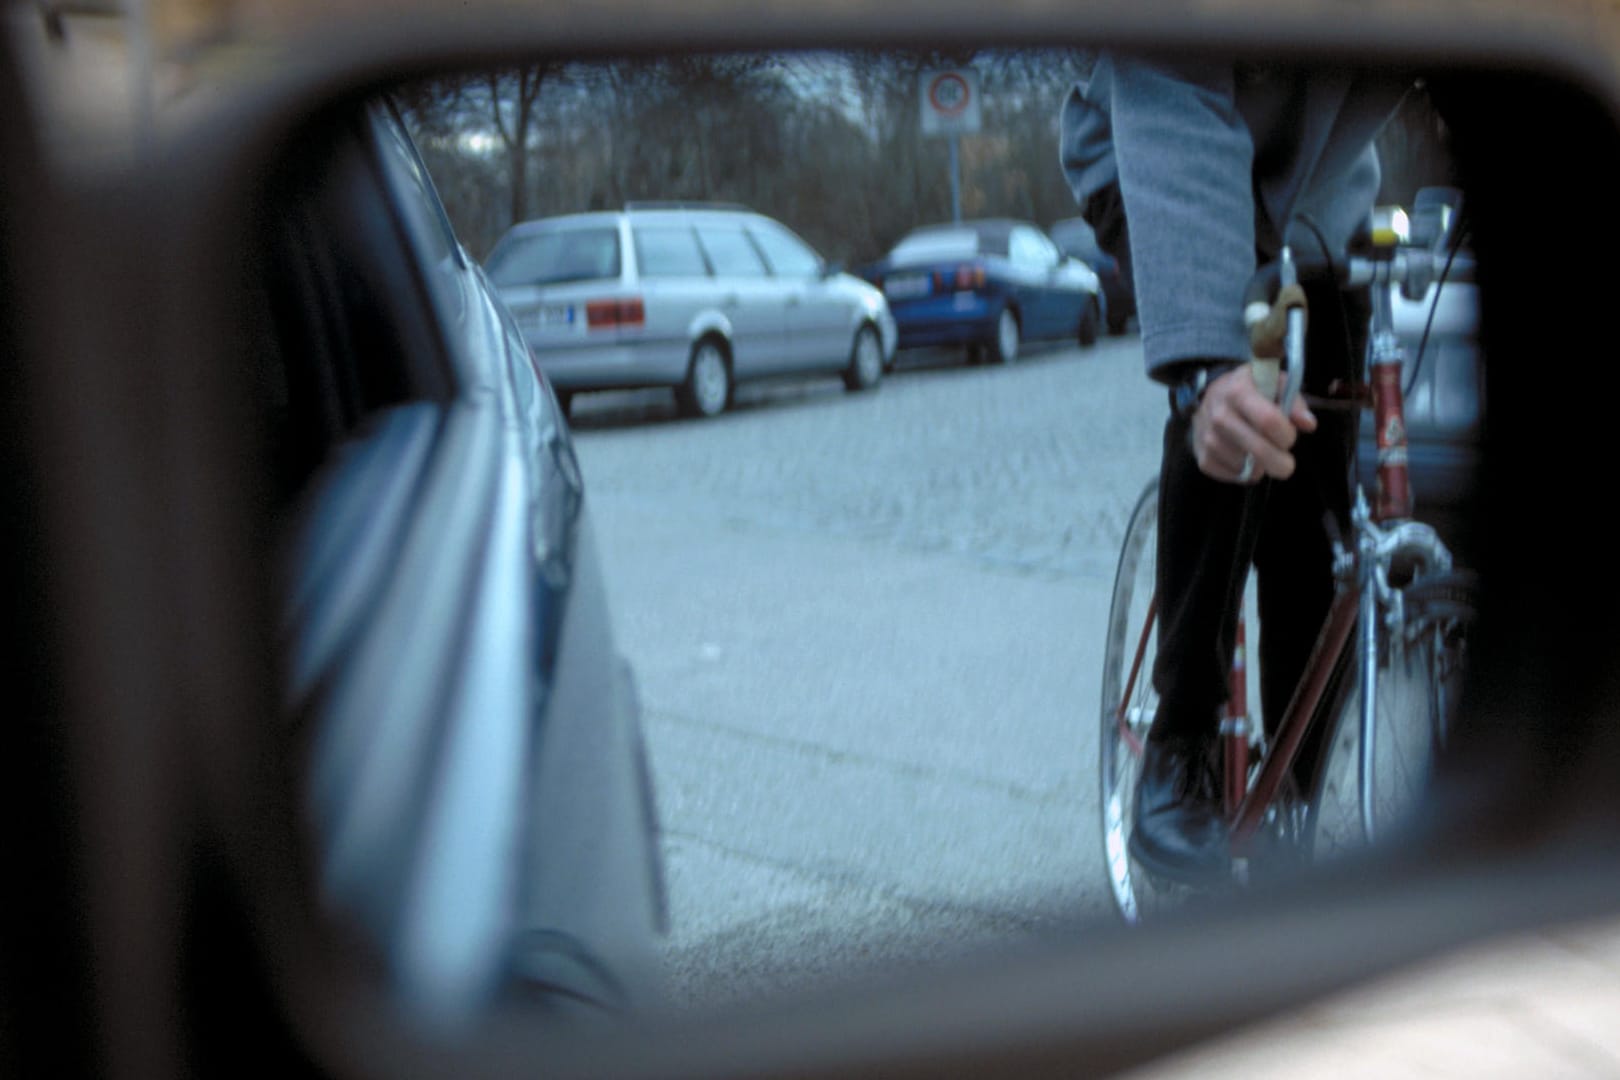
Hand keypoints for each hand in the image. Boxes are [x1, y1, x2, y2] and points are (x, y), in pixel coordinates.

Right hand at [1190, 365, 1316, 483]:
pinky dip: (1243, 474)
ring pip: (1245, 466)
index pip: (1268, 421)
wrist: (1211, 395)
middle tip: (1286, 465)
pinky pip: (1230, 475)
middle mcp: (1219, 415)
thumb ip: (1295, 401)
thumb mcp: (1275, 383)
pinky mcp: (1202, 457)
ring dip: (1259, 466)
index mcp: (1239, 391)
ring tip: (1260, 454)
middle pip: (1258, 450)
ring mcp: (1208, 437)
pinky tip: (1246, 461)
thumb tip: (1308, 424)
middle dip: (1280, 464)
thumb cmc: (1251, 390)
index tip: (1290, 437)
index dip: (1286, 435)